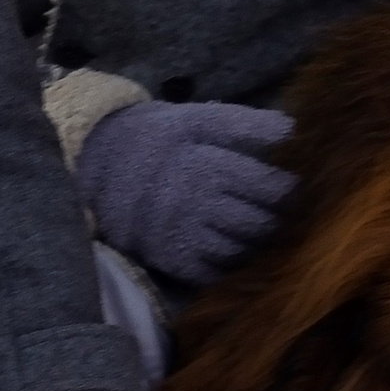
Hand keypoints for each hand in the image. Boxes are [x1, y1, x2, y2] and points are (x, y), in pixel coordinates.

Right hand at [75, 99, 295, 285]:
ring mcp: (181, 233)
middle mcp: (194, 200)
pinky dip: (229, 262)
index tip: (291, 184)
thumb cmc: (157, 138)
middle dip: (277, 217)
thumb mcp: (194, 119)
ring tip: (255, 228)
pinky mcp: (171, 259)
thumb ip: (242, 122)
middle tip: (280, 210)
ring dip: (255, 241)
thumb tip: (291, 129)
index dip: (286, 187)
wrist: (98, 167)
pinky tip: (228, 246)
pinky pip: (215, 272)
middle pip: (260, 221)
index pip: (268, 185)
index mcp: (205, 162)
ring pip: (242, 248)